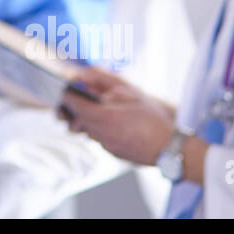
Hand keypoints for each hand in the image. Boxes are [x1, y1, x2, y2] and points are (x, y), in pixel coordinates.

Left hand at [57, 65, 175, 165]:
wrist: (169, 149)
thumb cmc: (153, 121)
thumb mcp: (131, 96)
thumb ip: (107, 88)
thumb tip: (88, 81)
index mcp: (103, 116)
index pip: (74, 104)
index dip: (67, 95)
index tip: (64, 88)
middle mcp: (100, 133)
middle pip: (75, 120)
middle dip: (71, 108)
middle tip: (73, 98)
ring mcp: (105, 145)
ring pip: (86, 130)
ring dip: (85, 119)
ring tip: (94, 109)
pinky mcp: (112, 152)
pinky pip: (98, 138)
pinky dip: (99, 129)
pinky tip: (111, 122)